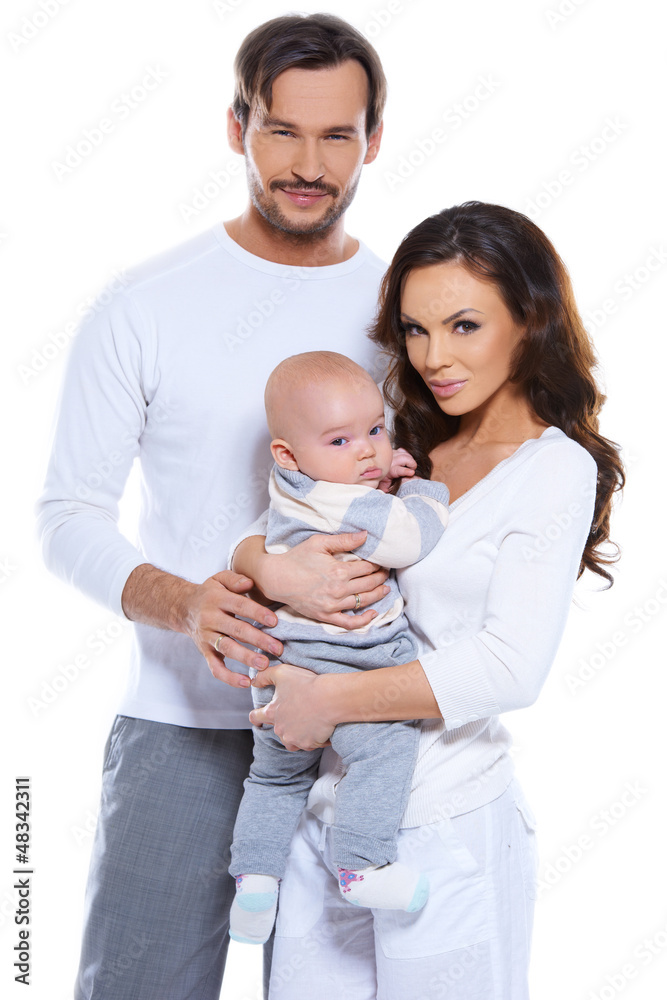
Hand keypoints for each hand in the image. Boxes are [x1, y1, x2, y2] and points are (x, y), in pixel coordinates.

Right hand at [183, 571, 282, 687]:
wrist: (183, 608)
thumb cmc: (210, 593)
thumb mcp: (219, 579)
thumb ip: (234, 579)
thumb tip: (249, 583)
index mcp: (217, 600)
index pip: (239, 606)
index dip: (257, 613)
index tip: (275, 621)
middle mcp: (210, 619)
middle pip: (236, 630)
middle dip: (258, 639)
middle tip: (278, 648)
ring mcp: (207, 637)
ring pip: (227, 649)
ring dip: (246, 658)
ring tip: (264, 664)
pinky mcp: (205, 652)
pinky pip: (215, 667)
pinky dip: (229, 677)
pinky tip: (245, 682)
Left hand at [250, 664, 335, 750]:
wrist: (330, 698)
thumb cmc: (306, 684)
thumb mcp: (281, 673)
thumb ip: (264, 676)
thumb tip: (254, 682)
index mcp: (272, 713)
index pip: (256, 717)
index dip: (256, 716)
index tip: (258, 718)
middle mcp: (280, 729)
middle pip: (278, 730)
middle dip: (285, 723)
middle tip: (296, 714)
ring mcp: (294, 738)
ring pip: (291, 741)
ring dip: (296, 735)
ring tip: (306, 725)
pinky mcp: (308, 744)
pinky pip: (309, 744)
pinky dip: (314, 738)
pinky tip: (321, 728)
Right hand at [257, 532, 389, 628]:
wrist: (276, 578)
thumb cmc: (296, 558)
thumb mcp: (319, 543)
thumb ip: (344, 540)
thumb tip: (366, 535)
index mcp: (339, 570)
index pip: (368, 568)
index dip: (377, 564)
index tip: (382, 561)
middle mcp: (338, 590)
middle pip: (369, 584)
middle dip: (381, 577)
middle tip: (386, 573)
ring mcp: (332, 605)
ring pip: (363, 601)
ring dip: (378, 595)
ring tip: (385, 589)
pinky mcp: (325, 616)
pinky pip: (349, 623)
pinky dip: (364, 620)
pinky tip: (373, 613)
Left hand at [378, 448, 417, 492]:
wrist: (375, 468)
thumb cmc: (381, 478)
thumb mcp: (383, 485)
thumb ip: (386, 488)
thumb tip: (387, 491)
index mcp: (390, 471)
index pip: (400, 470)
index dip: (406, 471)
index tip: (412, 473)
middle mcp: (392, 461)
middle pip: (405, 458)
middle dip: (412, 463)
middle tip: (413, 469)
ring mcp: (393, 454)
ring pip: (406, 454)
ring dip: (410, 459)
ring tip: (411, 465)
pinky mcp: (394, 451)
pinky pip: (403, 450)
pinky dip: (407, 454)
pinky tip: (407, 459)